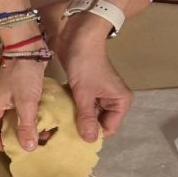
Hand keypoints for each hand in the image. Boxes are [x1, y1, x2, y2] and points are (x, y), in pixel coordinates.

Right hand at [0, 55, 46, 151]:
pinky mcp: (12, 97)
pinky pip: (17, 114)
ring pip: (11, 123)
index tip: (21, 150)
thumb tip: (28, 149)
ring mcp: (1, 102)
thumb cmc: (23, 76)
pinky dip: (28, 120)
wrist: (27, 50)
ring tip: (43, 134)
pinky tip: (42, 122)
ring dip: (25, 130)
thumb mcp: (26, 103)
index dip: (3, 146)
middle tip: (35, 144)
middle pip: (0, 131)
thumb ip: (26, 126)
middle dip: (17, 139)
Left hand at [54, 13, 133, 142]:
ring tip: (57, 126)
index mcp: (120, 101)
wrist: (79, 37)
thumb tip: (90, 140)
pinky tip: (57, 113)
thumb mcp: (84, 92)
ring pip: (87, 113)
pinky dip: (71, 107)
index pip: (109, 128)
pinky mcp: (86, 87)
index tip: (73, 139)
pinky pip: (80, 103)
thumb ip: (86, 116)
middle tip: (61, 135)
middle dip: (82, 127)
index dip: (93, 134)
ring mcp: (99, 94)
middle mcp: (113, 99)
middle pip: (98, 122)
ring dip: (74, 117)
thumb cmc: (85, 63)